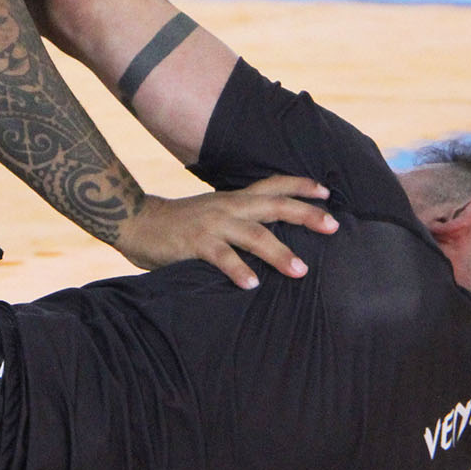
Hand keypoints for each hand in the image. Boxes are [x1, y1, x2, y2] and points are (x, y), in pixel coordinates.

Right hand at [117, 176, 336, 289]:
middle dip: (306, 214)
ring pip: (254, 235)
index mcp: (234, 199)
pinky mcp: (195, 243)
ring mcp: (213, 224)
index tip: (327, 191)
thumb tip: (271, 236)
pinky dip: (238, 270)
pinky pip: (221, 257)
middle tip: (334, 226)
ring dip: (279, 252)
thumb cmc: (180, 224)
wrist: (137, 221)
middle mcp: (229, 207)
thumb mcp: (214, 213)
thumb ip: (240, 221)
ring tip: (300, 270)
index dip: (301, 186)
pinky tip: (252, 284)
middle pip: (275, 206)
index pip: (273, 185)